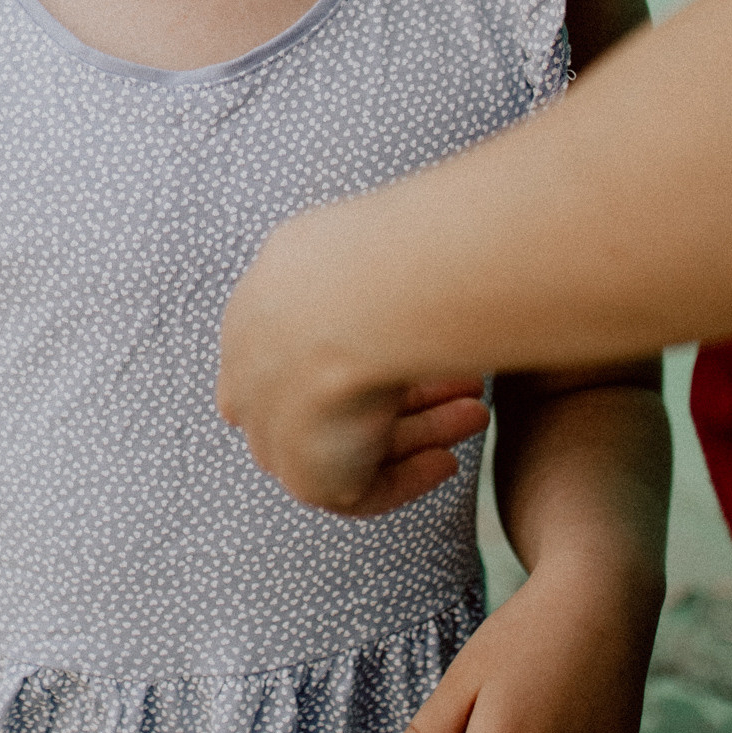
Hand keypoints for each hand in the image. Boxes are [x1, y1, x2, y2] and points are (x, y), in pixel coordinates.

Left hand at [220, 212, 483, 512]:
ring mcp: (276, 431)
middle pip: (335, 400)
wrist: (349, 302)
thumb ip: (353, 264)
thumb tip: (398, 251)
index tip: (418, 344)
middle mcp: (256, 377)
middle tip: (464, 383)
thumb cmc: (356, 256)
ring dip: (422, 428)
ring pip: (355, 442)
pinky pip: (363, 491)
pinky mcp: (307, 478)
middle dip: (407, 392)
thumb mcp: (341, 241)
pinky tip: (447, 459)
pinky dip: (408, 479)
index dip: (367, 353)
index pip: (303, 352)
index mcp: (255, 316)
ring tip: (476, 412)